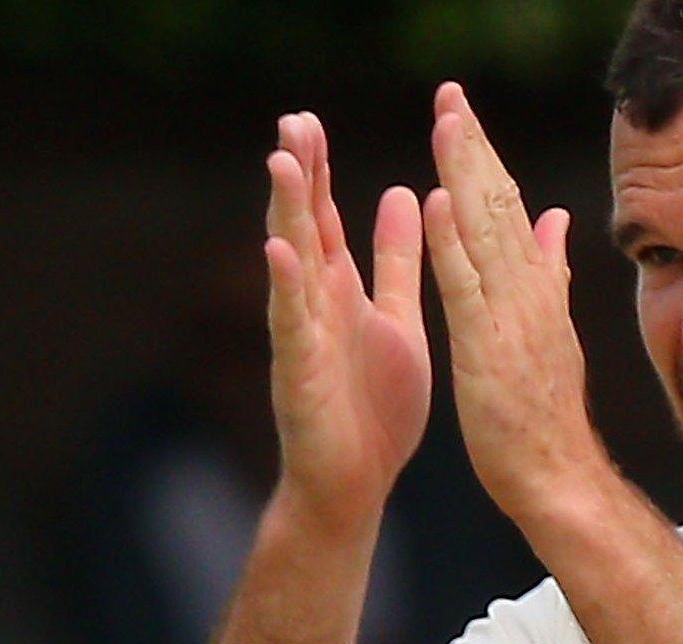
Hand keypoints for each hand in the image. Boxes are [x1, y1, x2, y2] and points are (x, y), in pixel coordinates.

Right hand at [264, 112, 431, 531]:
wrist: (356, 482)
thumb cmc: (375, 406)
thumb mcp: (395, 318)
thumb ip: (394, 262)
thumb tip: (402, 195)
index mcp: (339, 292)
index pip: (324, 219)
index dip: (318, 172)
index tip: (309, 121)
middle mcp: (314, 306)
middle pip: (303, 228)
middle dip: (298, 176)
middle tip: (291, 122)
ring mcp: (302, 337)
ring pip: (291, 265)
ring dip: (285, 213)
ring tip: (282, 163)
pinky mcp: (300, 372)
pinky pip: (292, 323)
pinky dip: (286, 286)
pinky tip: (280, 251)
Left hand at [422, 83, 608, 524]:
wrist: (559, 478)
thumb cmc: (545, 414)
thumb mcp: (551, 332)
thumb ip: (550, 273)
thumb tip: (556, 220)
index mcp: (536, 289)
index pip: (510, 211)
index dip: (487, 160)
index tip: (464, 116)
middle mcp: (529, 293)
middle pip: (500, 207)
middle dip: (474, 147)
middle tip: (451, 95)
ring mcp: (512, 318)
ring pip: (486, 233)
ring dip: (465, 175)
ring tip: (446, 123)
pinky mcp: (487, 348)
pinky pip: (467, 288)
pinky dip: (454, 243)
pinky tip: (439, 202)